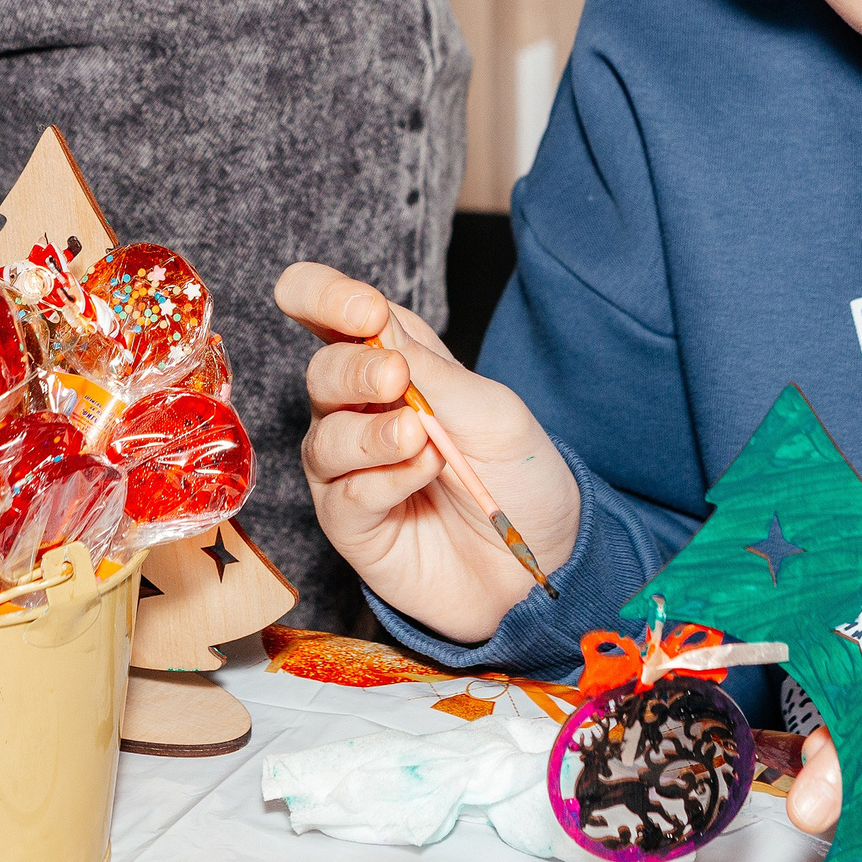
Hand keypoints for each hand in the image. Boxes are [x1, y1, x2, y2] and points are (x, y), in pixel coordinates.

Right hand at [276, 262, 580, 643]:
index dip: (326, 297)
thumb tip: (375, 329)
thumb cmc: (519, 477)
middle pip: (321, 371)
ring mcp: (349, 468)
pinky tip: (424, 475)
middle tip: (396, 376)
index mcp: (395, 361)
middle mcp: (359, 410)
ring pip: (324, 437)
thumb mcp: (493, 411)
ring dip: (371, 433)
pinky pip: (346, 494)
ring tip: (420, 438)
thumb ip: (433, 372)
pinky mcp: (350, 522)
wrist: (540, 564)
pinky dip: (386, 480)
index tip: (363, 311)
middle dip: (353, 369)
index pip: (331, 312)